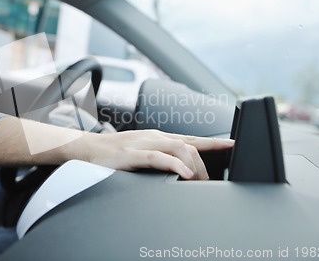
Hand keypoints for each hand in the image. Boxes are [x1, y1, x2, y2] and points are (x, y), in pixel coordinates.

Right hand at [82, 129, 233, 179]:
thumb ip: (159, 157)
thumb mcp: (140, 151)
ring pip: (179, 147)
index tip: (233, 145)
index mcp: (158, 137)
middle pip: (190, 144)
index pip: (192, 138)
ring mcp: (143, 143)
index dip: (214, 142)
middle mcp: (154, 136)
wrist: (86, 147)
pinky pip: (158, 157)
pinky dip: (176, 165)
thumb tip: (179, 170)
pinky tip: (185, 173)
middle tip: (211, 182)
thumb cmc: (113, 152)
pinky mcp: (132, 154)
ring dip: (194, 165)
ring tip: (199, 180)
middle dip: (207, 162)